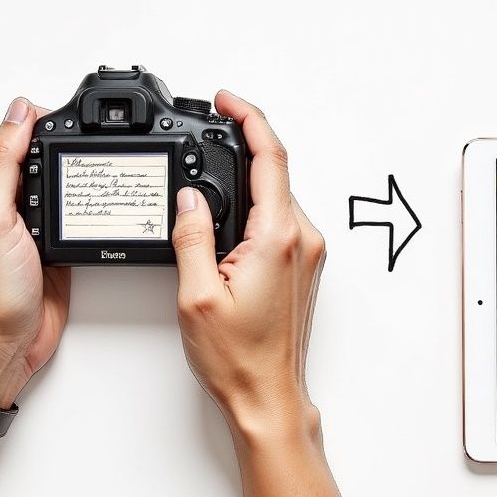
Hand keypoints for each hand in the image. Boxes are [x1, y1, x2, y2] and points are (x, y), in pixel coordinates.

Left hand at [0, 98, 71, 407]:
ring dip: (78, 174)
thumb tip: (20, 113)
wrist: (9, 339)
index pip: (12, 132)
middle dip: (66, 145)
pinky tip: (96, 202)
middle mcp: (1, 197)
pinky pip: (73, 209)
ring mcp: (28, 219)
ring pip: (60, 178)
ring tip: (98, 169)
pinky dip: (86, 203)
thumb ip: (3, 162)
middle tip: (90, 148)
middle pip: (40, 151)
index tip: (69, 124)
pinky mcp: (53, 238)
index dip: (42, 122)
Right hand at [172, 90, 324, 441]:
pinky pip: (281, 220)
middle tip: (209, 132)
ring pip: (277, 197)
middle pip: (276, 173)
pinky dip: (256, 208)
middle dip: (243, 147)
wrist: (268, 395)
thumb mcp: (197, 295)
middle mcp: (302, 240)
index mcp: (279, 238)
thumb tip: (188, 198)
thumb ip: (192, 237)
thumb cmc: (239, 357)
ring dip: (248, 181)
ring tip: (209, 179)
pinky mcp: (304, 266)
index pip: (270, 158)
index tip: (227, 101)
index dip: (248, 119)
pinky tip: (228, 220)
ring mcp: (308, 253)